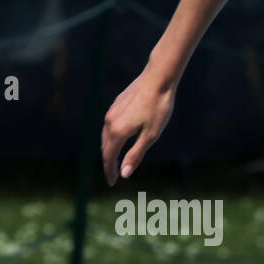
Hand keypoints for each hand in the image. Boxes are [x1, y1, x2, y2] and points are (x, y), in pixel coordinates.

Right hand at [101, 66, 175, 185]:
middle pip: (105, 147)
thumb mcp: (151, 136)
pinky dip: (111, 137)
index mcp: (117, 131)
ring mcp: (111, 112)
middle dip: (108, 163)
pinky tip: (117, 140)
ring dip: (108, 150)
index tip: (112, 183)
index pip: (109, 157)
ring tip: (114, 162)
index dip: (110, 171)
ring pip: (105, 136)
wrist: (158, 80)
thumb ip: (135, 155)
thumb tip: (124, 173)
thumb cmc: (158, 108)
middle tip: (113, 176)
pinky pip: (109, 126)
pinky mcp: (116, 105)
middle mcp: (109, 122)